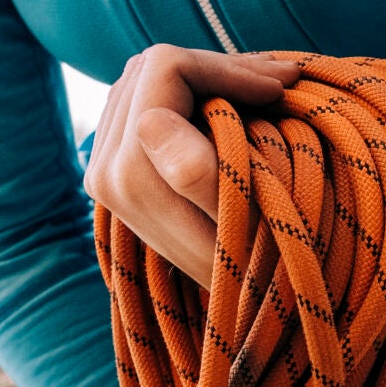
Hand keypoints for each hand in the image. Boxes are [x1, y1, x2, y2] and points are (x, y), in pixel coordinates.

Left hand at [85, 46, 299, 288]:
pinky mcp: (114, 170)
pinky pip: (142, 101)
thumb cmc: (259, 271)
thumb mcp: (242, 224)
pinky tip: (238, 108)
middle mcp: (102, 167)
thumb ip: (195, 174)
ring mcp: (103, 168)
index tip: (283, 88)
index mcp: (128, 172)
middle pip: (151, 67)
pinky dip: (191, 94)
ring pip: (144, 78)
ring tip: (267, 94)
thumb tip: (150, 120)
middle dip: (221, 69)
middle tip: (284, 83)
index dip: (229, 69)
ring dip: (208, 77)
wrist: (242, 319)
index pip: (167, 69)